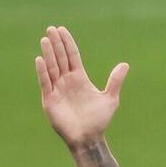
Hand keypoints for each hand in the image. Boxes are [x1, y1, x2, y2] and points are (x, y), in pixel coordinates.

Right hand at [35, 26, 128, 148]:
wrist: (89, 138)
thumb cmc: (99, 120)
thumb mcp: (110, 99)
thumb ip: (115, 81)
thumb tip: (125, 64)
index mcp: (80, 78)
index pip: (72, 56)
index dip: (67, 43)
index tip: (62, 29)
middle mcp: (67, 81)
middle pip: (61, 58)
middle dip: (57, 43)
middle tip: (51, 28)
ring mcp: (57, 89)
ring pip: (52, 67)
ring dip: (48, 53)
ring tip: (45, 39)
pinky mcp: (50, 99)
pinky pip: (45, 82)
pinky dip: (42, 71)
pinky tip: (40, 59)